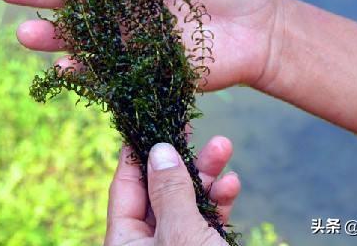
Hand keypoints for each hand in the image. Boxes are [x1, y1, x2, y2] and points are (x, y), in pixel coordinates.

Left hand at [105, 138, 239, 245]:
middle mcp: (147, 242)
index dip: (137, 153)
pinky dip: (218, 200)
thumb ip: (169, 191)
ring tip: (223, 146)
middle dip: (182, 160)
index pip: (125, 187)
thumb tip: (159, 150)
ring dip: (206, 175)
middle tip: (190, 128)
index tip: (149, 122)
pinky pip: (205, 219)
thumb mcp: (181, 232)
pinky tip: (231, 183)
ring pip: (187, 201)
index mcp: (126, 241)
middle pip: (159, 189)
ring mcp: (174, 244)